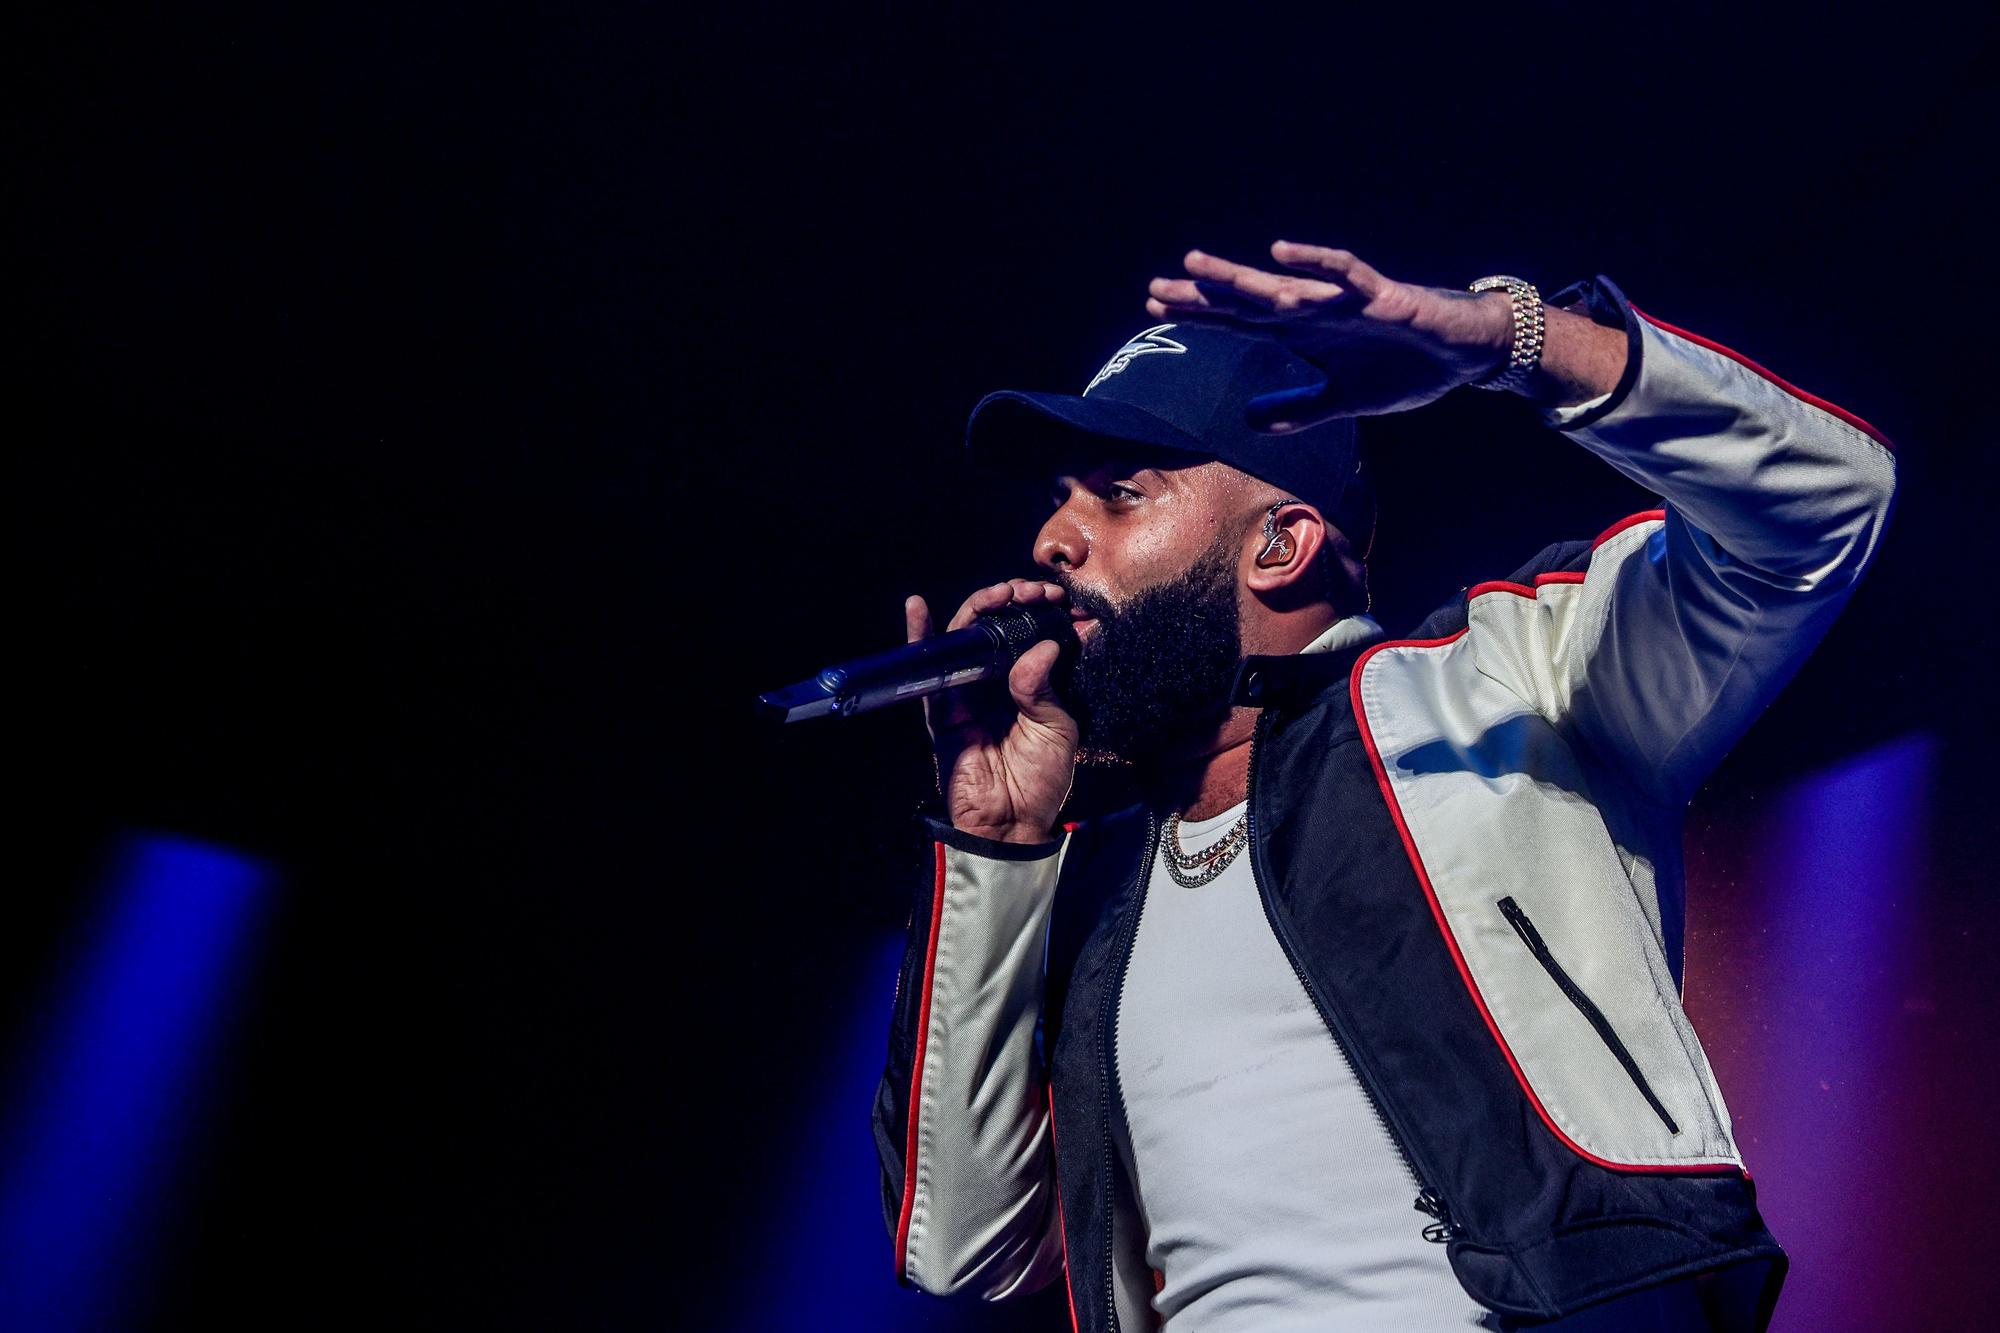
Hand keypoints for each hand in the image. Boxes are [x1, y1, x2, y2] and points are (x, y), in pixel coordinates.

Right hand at [905, 579, 1078, 844]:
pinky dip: (921, 637)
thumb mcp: (1056, 729)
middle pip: (994, 628)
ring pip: (964, 640)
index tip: (1054, 596)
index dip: (1036, 610)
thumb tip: (1042, 647)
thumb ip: (1044, 688)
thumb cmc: (1040, 780)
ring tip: (996, 594)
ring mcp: (967, 693)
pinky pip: (928, 671)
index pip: (1028, 633)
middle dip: (1009, 601)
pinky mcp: (942, 709)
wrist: (1011, 824)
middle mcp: (996, 682)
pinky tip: (918, 608)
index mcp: (1028, 684)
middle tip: (1026, 590)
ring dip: (977, 609)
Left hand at [1146, 241, 1514, 426]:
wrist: (1464, 352)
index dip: (1199, 315)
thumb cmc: (1404, 367)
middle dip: (1202, 296)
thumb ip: (1299, 409)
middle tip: (1155, 288)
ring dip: (1241, 278)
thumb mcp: (1343, 400)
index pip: (1239, 322)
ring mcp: (1345, 303)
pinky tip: (1282, 252)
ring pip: (1284, 287)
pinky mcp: (1382, 298)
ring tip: (1199, 266)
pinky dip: (1314, 264)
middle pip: (1247, 302)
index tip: (1154, 308)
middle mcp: (1315, 311)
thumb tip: (1251, 423)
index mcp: (1303, 333)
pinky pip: (1344, 275)